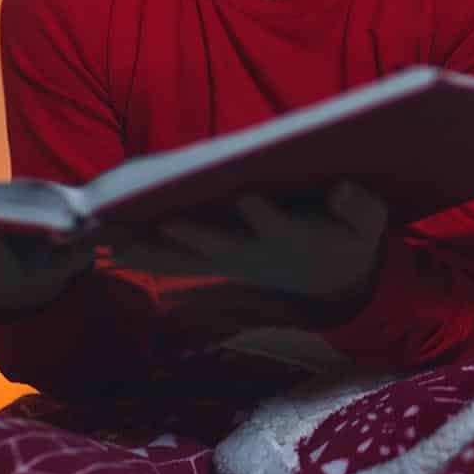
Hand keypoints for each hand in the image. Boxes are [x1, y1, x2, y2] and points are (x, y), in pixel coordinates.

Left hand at [111, 182, 388, 301]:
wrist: (335, 282)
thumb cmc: (349, 238)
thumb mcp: (367, 223)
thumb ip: (359, 208)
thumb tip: (344, 190)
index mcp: (295, 238)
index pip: (277, 225)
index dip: (262, 216)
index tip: (248, 200)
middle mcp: (257, 254)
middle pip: (220, 244)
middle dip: (194, 234)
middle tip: (165, 223)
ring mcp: (232, 260)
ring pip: (186, 256)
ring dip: (152, 248)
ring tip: (113, 238)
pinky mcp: (216, 262)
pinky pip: (172, 261)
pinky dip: (142, 253)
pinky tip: (106, 247)